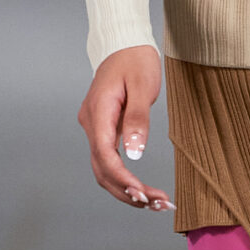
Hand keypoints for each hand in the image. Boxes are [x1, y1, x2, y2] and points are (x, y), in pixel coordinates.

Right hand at [77, 44, 173, 214]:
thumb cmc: (135, 60)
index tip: (144, 195)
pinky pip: (109, 161)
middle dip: (127, 192)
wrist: (124, 44)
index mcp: (98, 112)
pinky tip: (143, 189)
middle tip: (158, 205)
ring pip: (104, 170)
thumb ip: (137, 120)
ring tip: (156, 203)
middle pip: (102, 170)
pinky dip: (125, 178)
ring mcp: (94, 127)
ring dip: (126, 190)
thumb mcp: (142, 86)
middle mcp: (91, 123)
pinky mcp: (102, 130)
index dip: (123, 180)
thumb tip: (135, 154)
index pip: (105, 156)